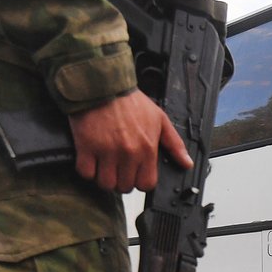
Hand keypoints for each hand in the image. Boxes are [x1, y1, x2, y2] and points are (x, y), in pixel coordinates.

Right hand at [67, 91, 192, 192]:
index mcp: (147, 148)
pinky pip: (86, 173)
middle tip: (118, 168)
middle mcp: (128, 153)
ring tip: (105, 166)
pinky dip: (87, 170)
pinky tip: (91, 160)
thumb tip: (186, 163)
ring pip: (105, 184)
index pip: (146, 184)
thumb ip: (174, 144)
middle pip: (125, 187)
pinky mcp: (87, 147)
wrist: (102, 85)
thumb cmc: (130, 101)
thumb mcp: (159, 119)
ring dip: (104, 178)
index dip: (140, 181)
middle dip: (122, 180)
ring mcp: (106, 152)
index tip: (135, 174)